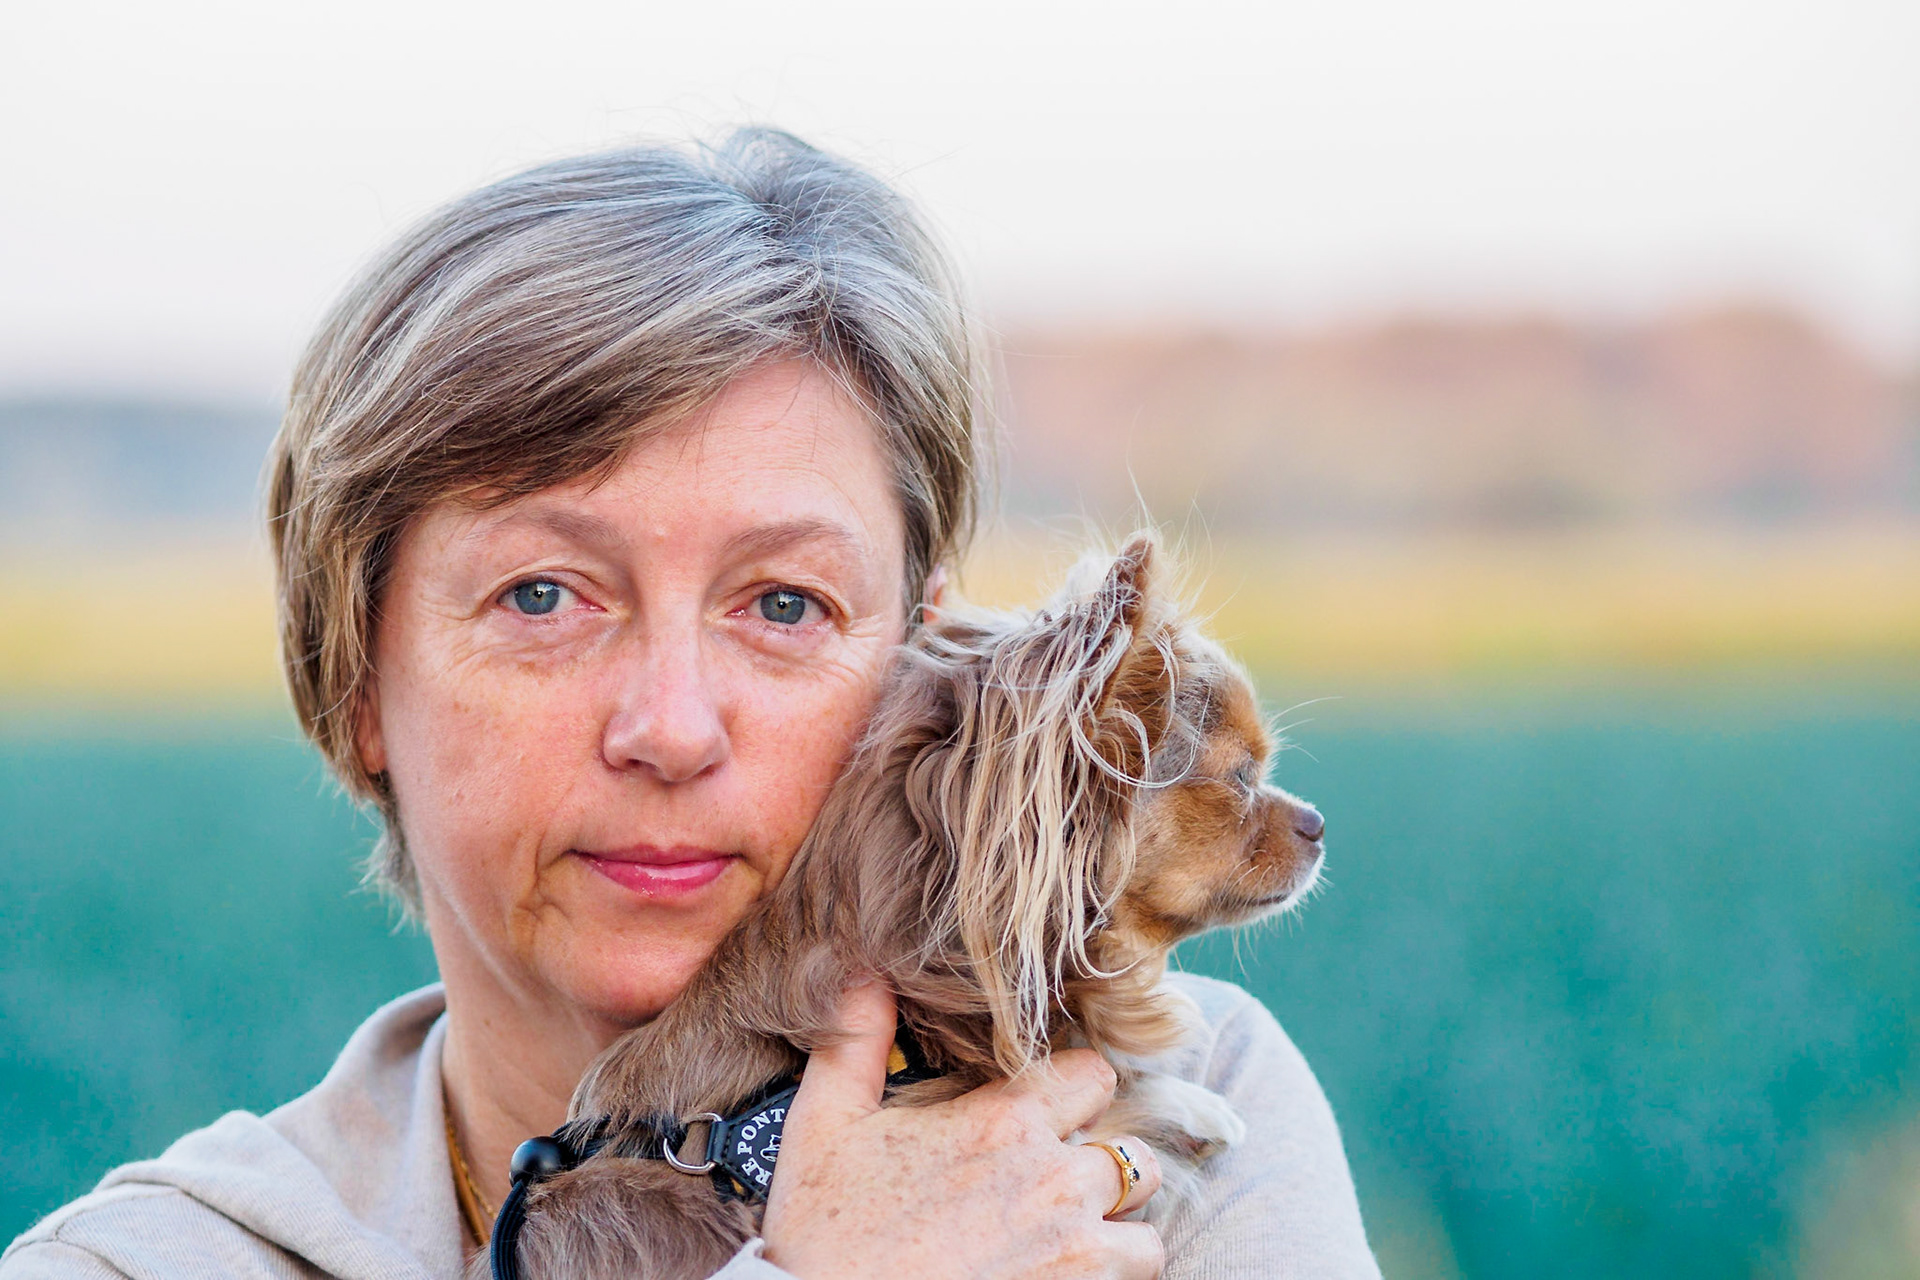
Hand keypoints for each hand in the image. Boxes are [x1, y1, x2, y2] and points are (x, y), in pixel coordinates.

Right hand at [760, 984, 1163, 1279]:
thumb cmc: (823, 1234)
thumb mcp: (824, 1125)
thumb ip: (856, 1044)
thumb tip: (866, 974)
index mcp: (1001, 1123)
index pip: (1094, 1075)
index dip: (1076, 1091)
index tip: (1052, 1113)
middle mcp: (1052, 1179)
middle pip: (1131, 1154)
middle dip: (1101, 1168)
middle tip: (1056, 1188)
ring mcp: (1073, 1247)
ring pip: (1145, 1226)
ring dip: (1117, 1230)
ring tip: (1071, 1239)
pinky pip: (1137, 1278)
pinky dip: (1113, 1276)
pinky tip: (1067, 1275)